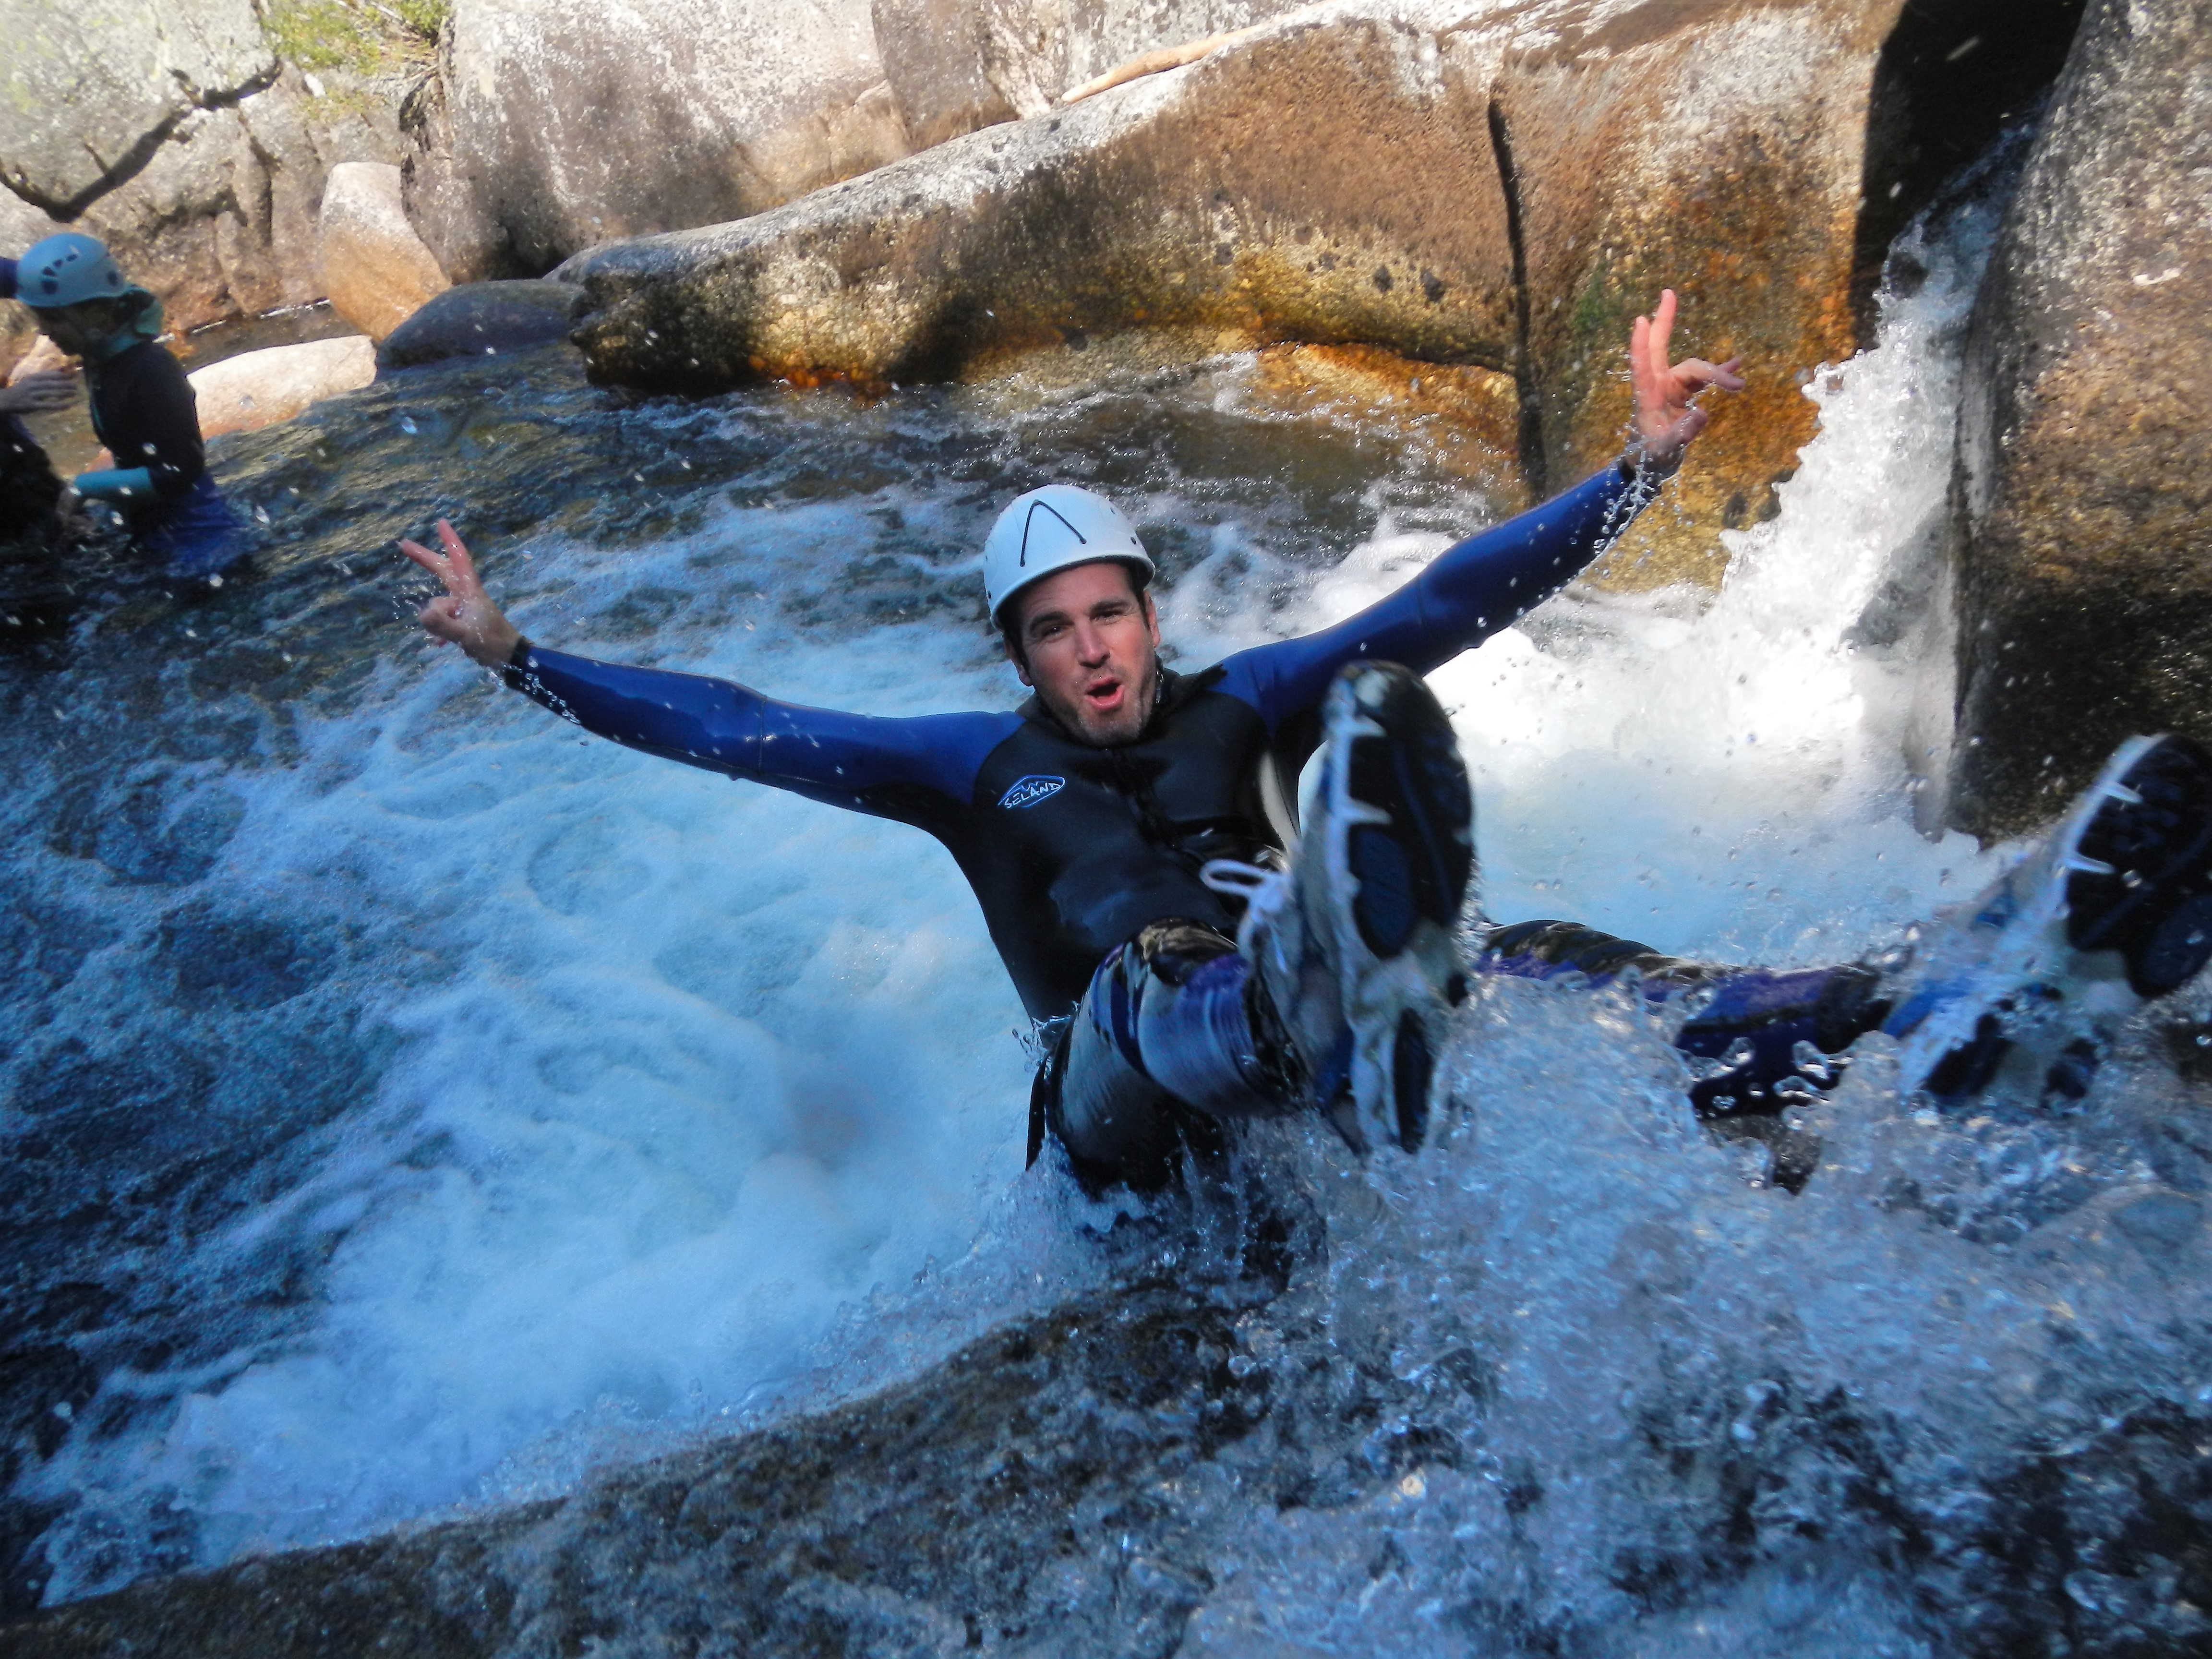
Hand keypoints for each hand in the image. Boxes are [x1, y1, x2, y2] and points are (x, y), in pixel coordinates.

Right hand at [0, 369, 77, 415]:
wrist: (6, 400)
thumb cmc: (20, 391)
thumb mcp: (29, 382)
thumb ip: (41, 379)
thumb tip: (58, 375)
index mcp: (32, 378)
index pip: (48, 375)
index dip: (60, 375)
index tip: (70, 376)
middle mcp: (32, 385)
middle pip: (51, 383)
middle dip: (65, 384)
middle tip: (76, 385)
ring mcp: (32, 395)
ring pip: (51, 393)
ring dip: (64, 393)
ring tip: (75, 393)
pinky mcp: (32, 405)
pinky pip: (48, 405)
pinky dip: (59, 405)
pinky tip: (68, 405)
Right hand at [397, 519, 520, 668]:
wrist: (513, 660)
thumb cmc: (493, 645)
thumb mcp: (466, 637)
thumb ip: (444, 626)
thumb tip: (423, 614)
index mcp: (470, 592)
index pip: (458, 560)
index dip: (449, 540)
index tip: (440, 522)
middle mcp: (468, 595)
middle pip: (444, 571)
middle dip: (425, 559)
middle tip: (404, 545)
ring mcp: (467, 607)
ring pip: (441, 603)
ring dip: (437, 617)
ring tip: (444, 638)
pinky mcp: (467, 620)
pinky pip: (446, 619)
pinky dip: (441, 630)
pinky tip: (441, 645)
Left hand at [1629, 289, 1743, 469]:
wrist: (1652, 465)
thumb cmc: (1652, 457)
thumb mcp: (1665, 451)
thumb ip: (1681, 434)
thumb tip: (1701, 413)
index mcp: (1646, 396)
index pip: (1641, 365)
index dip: (1640, 343)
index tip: (1641, 319)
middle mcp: (1657, 385)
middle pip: (1662, 348)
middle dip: (1665, 320)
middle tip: (1667, 292)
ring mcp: (1671, 386)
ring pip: (1696, 369)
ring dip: (1717, 373)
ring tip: (1737, 384)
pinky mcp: (1684, 392)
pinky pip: (1704, 378)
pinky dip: (1720, 373)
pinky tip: (1737, 366)